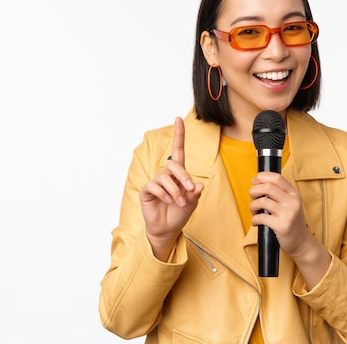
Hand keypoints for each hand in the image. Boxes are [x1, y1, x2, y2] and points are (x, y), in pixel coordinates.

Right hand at [140, 117, 203, 260]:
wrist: (167, 228)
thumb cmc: (180, 213)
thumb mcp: (192, 202)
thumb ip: (194, 193)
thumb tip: (199, 184)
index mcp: (179, 174)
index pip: (178, 150)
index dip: (179, 135)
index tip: (178, 119)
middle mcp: (167, 175)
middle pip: (174, 165)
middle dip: (184, 177)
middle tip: (189, 191)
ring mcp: (156, 181)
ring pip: (166, 178)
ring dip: (175, 191)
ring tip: (179, 202)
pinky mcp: (147, 189)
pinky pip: (156, 186)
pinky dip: (164, 194)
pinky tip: (167, 201)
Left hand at [248, 172, 310, 257]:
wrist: (301, 242)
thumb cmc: (291, 221)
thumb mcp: (290, 203)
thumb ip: (278, 193)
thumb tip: (257, 182)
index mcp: (294, 194)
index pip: (277, 178)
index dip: (262, 177)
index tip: (255, 181)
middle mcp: (292, 202)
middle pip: (267, 187)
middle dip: (254, 191)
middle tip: (253, 198)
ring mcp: (288, 214)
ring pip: (262, 201)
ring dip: (252, 206)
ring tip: (254, 211)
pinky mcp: (282, 226)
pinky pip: (261, 217)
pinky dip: (254, 219)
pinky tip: (256, 222)